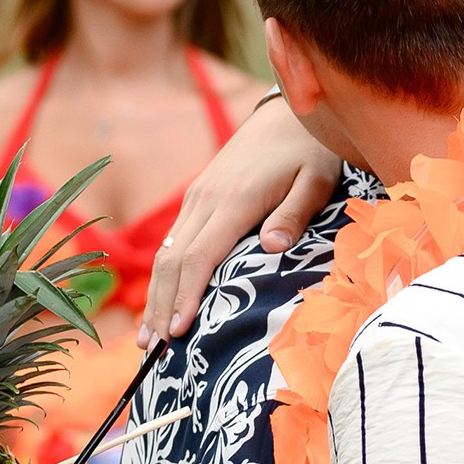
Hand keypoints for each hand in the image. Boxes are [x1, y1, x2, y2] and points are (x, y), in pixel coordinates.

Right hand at [140, 98, 342, 344]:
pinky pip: (172, 242)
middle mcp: (205, 200)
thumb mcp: (317, 179)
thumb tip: (272, 249)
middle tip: (152, 350)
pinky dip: (163, 276)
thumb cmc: (310, 150)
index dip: (186, 297)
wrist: (288, 112)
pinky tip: (159, 300)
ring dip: (154, 296)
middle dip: (159, 307)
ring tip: (146, 337)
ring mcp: (196, 198)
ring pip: (165, 253)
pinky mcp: (197, 198)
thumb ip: (294, 214)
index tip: (178, 332)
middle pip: (172, 261)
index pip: (199, 257)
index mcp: (234, 200)